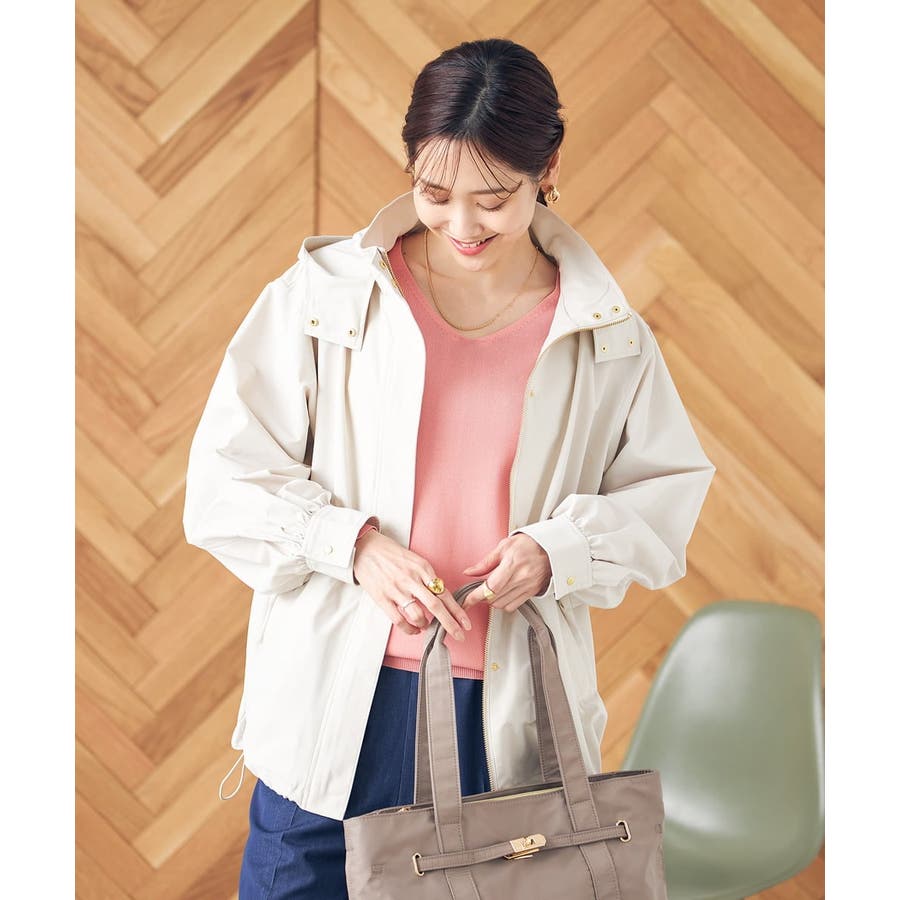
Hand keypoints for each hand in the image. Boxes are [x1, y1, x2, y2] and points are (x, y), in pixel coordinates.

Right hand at [353, 530, 472, 640]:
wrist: (365, 547)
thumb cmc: (390, 554)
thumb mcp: (414, 559)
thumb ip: (427, 576)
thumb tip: (440, 595)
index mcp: (422, 568)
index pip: (445, 593)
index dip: (457, 610)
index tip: (466, 623)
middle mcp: (412, 579)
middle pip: (436, 606)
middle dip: (450, 624)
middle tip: (459, 635)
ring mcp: (397, 589)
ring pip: (418, 615)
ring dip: (426, 625)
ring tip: (425, 626)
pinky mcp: (382, 598)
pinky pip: (399, 620)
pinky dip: (409, 629)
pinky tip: (413, 629)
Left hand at [460, 534, 551, 611]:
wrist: (550, 548)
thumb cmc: (529, 544)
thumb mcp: (504, 546)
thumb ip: (485, 562)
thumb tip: (470, 572)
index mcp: (512, 564)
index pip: (490, 587)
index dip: (475, 596)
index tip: (466, 601)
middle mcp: (521, 577)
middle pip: (494, 598)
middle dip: (482, 597)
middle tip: (478, 590)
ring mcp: (527, 586)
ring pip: (502, 604)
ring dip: (492, 600)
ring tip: (491, 590)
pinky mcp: (532, 592)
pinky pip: (513, 606)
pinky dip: (504, 603)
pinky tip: (503, 594)